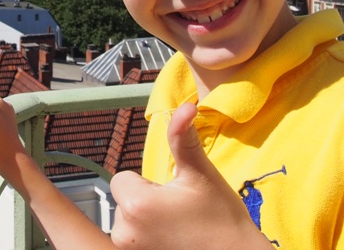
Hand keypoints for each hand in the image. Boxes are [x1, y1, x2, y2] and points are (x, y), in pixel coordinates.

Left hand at [109, 102, 270, 249]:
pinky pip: (133, 240)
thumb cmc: (221, 219)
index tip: (171, 195)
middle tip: (178, 212)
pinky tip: (172, 241)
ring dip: (146, 221)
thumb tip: (185, 106)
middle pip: (124, 200)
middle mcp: (124, 232)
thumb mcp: (200, 173)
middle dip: (145, 201)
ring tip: (177, 228)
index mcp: (136, 204)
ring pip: (128, 221)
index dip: (148, 183)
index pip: (123, 178)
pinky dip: (147, 238)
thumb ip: (183, 137)